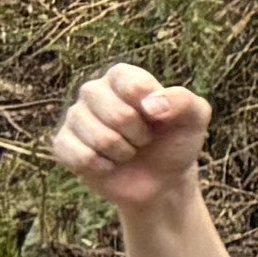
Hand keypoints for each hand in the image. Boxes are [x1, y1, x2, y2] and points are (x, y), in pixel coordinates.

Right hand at [46, 62, 213, 209]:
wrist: (161, 180)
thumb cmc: (176, 141)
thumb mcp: (194, 118)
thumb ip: (184, 101)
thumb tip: (151, 105)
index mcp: (122, 76)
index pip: (133, 85)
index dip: (153, 109)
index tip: (159, 118)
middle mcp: (93, 91)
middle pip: (118, 114)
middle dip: (140, 135)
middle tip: (144, 138)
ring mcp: (75, 117)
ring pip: (100, 138)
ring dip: (123, 152)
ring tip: (128, 150)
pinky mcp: (63, 144)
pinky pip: (80, 156)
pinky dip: (103, 166)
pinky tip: (109, 164)